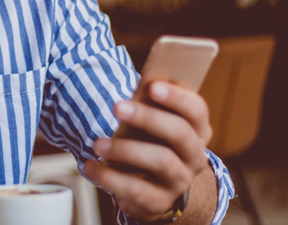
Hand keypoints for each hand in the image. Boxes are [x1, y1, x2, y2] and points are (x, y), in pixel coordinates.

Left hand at [83, 81, 212, 220]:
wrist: (151, 187)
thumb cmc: (147, 142)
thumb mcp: (150, 123)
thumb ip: (147, 104)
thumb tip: (136, 85)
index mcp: (195, 129)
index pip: (196, 110)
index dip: (177, 97)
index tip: (152, 86)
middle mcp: (194, 155)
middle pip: (180, 133)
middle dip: (148, 117)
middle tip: (117, 106)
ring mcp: (180, 180)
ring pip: (162, 161)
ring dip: (126, 149)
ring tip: (98, 144)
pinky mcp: (160, 201)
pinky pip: (137, 189)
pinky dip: (110, 177)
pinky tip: (90, 165)